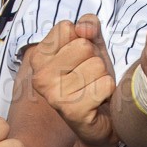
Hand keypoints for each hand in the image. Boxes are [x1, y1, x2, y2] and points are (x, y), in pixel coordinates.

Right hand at [29, 14, 118, 146]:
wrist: (102, 120)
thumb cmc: (93, 80)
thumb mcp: (92, 45)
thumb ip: (88, 25)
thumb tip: (84, 29)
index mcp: (38, 57)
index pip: (67, 28)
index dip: (82, 40)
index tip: (79, 60)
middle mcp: (40, 77)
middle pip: (83, 46)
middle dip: (95, 59)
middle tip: (89, 78)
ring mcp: (54, 95)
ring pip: (97, 65)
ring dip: (103, 77)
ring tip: (93, 89)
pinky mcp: (72, 111)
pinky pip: (105, 84)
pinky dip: (108, 91)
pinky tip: (98, 102)